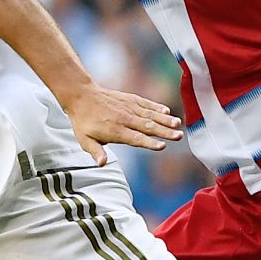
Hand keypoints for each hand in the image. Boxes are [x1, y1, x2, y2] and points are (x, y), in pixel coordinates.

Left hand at [63, 85, 182, 163]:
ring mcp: (128, 107)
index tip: (162, 146)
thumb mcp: (85, 139)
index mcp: (115, 130)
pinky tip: (167, 111)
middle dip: (164, 132)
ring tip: (178, 124)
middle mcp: (125, 118)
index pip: (135, 138)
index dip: (149, 143)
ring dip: (165, 119)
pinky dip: (156, 107)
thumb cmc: (84, 121)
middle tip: (179, 136)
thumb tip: (102, 163)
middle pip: (147, 127)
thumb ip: (96, 152)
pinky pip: (146, 104)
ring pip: (150, 115)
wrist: (82, 96)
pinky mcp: (130, 99)